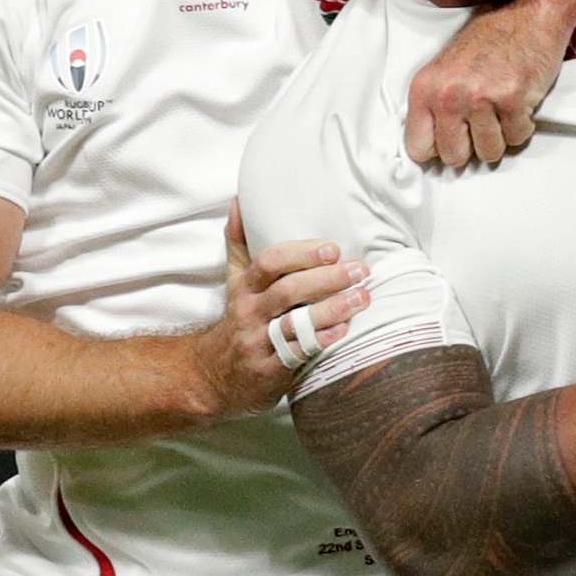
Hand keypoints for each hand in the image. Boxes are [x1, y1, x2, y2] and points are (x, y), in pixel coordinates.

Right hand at [192, 203, 370, 416]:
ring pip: (295, 323)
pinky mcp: (270, 370)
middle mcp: (250, 312)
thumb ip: (239, 243)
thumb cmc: (236, 319)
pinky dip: (322, 341)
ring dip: (332, 310)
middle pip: (288, 291)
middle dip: (326, 279)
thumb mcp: (234, 281)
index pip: (269, 263)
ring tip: (362, 298)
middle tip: (359, 271)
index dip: (301, 254)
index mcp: (245, 287)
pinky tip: (344, 331)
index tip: (333, 249)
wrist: (214, 374)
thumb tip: (239, 201)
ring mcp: (259, 342)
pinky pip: (298, 354)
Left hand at [404, 0, 567, 167]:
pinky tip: (519, 104)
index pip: (418, 147)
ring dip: (499, 138)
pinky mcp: (513, 100)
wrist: (529, 13)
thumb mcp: (445, 68)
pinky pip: (517, 138)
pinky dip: (521, 126)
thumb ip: (435, 104)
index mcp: (425, 88)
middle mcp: (448, 95)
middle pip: (454, 157)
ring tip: (501, 112)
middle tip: (481, 126)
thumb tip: (433, 147)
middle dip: (471, 148)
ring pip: (489, 153)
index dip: (438, 149)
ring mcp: (481, 98)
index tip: (452, 141)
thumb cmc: (490, 39)